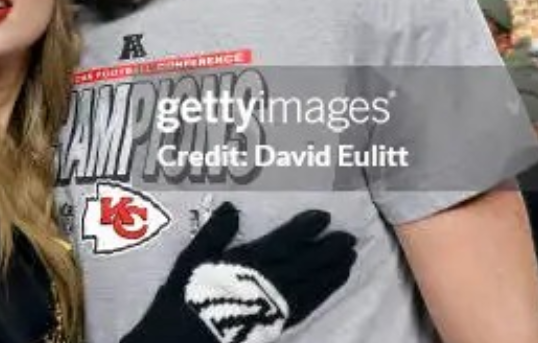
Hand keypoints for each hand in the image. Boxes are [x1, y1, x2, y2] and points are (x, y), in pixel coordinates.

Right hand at [123, 203, 356, 342]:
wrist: (186, 339)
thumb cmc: (188, 297)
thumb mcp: (192, 260)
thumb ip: (214, 234)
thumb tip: (231, 208)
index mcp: (249, 262)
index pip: (285, 241)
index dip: (306, 228)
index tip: (325, 216)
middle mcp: (269, 281)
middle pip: (307, 262)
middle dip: (329, 249)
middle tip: (350, 237)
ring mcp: (277, 303)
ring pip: (313, 283)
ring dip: (333, 270)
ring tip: (350, 259)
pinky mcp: (278, 321)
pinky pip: (309, 305)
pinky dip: (325, 293)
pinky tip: (332, 285)